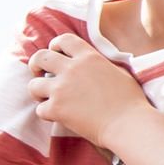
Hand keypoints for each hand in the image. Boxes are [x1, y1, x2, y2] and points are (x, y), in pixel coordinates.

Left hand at [28, 33, 148, 146]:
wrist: (128, 124)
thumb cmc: (130, 101)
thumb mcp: (119, 71)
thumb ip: (101, 64)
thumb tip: (94, 63)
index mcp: (88, 57)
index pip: (63, 40)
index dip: (55, 45)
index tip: (55, 53)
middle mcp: (72, 69)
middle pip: (40, 57)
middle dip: (36, 65)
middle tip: (39, 74)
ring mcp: (62, 89)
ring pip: (33, 84)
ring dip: (38, 91)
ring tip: (46, 98)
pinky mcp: (57, 109)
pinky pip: (40, 109)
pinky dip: (47, 113)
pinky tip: (57, 116)